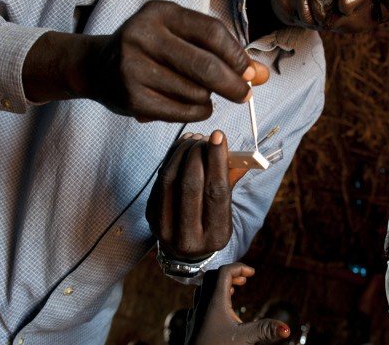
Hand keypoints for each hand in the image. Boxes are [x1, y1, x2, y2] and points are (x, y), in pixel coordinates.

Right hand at [85, 0, 268, 122]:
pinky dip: (197, 112)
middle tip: (245, 95)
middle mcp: (143, 35)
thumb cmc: (150, 49)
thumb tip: (261, 75)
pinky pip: (182, 111)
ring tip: (204, 95)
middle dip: (234, 84)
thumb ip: (221, 52)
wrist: (97, 67)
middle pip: (206, 66)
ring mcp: (134, 68)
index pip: (212, 33)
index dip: (238, 56)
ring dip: (210, 99)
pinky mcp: (132, 98)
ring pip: (196, 92)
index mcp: (160, 12)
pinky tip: (195, 106)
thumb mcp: (180, 37)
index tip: (251, 72)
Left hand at [147, 130, 239, 260]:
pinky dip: (170, 159)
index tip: (219, 137)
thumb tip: (238, 154)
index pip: (217, 193)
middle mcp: (188, 237)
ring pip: (170, 180)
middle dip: (198, 154)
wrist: (184, 251)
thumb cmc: (210, 224)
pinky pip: (159, 180)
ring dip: (182, 153)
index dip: (218, 161)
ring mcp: (165, 228)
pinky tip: (181, 147)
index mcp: (215, 236)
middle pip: (191, 185)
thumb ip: (230, 183)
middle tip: (205, 138)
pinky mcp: (150, 216)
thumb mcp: (225, 211)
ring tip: (194, 139)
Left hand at [188, 263, 290, 344]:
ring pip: (205, 288)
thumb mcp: (243, 339)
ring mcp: (196, 313)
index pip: (224, 272)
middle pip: (213, 276)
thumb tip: (286, 329)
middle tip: (245, 279)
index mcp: (214, 301)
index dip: (239, 268)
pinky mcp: (193, 324)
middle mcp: (202, 304)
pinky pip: (201, 302)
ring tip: (234, 290)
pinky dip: (213, 298)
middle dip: (230, 274)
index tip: (252, 273)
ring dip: (220, 284)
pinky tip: (221, 310)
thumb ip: (264, 331)